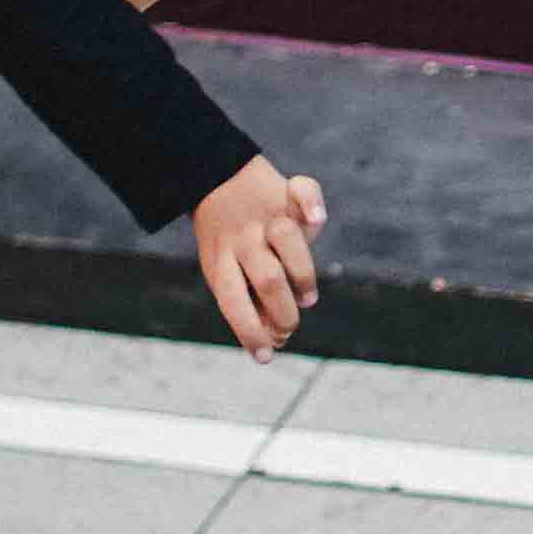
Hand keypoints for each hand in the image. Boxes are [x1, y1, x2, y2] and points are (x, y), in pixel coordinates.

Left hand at [189, 157, 332, 357]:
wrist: (215, 176)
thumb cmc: (229, 240)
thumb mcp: (224, 268)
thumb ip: (248, 300)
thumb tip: (276, 341)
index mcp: (220, 260)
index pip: (233, 301)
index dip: (249, 331)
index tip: (265, 356)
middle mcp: (243, 238)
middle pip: (267, 277)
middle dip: (284, 310)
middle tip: (290, 326)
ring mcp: (266, 213)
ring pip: (286, 238)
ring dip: (303, 273)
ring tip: (307, 298)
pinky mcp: (286, 190)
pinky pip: (304, 190)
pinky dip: (312, 204)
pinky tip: (317, 219)